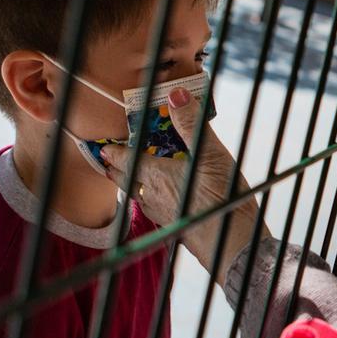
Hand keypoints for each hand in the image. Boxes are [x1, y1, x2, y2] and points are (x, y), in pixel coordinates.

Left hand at [100, 87, 263, 273]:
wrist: (234, 244)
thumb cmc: (221, 199)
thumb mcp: (211, 154)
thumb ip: (192, 124)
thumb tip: (176, 93)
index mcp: (156, 176)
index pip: (125, 159)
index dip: (112, 151)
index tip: (103, 145)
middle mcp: (153, 197)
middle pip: (124, 180)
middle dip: (115, 169)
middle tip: (109, 160)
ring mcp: (163, 216)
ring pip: (138, 197)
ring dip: (132, 185)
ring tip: (132, 177)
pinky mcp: (176, 229)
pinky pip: (154, 210)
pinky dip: (150, 200)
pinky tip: (162, 201)